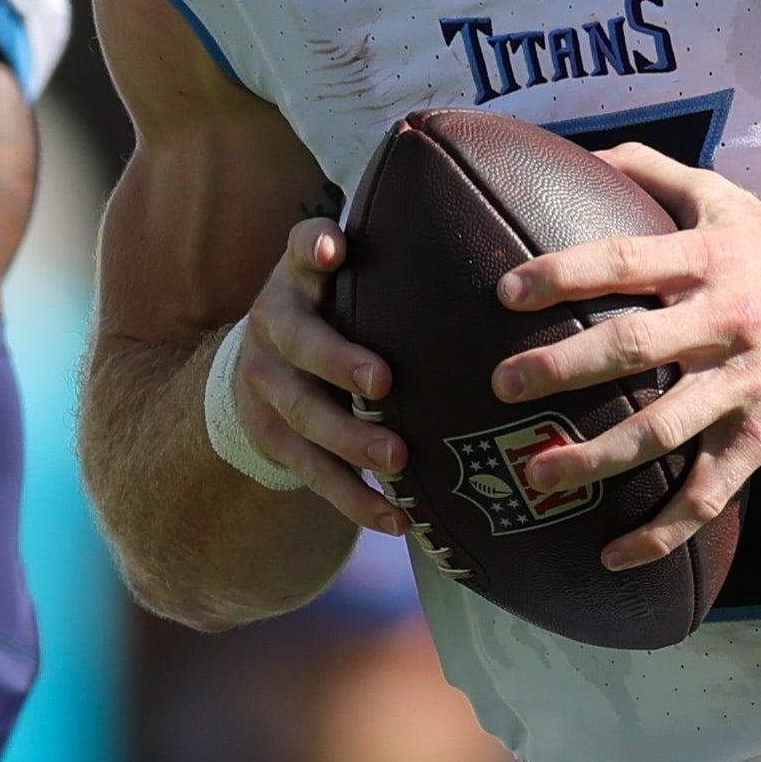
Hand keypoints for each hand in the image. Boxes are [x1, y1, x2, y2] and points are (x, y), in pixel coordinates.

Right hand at [225, 217, 413, 536]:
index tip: (336, 250)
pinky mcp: (273, 438)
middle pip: (299, 343)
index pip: (299, 247)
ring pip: (303, 416)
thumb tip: (505, 241)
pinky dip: (355, 500)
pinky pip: (312, 473)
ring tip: (397, 459)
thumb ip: (395, 258)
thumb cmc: (334, 313)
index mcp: (298, 278)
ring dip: (350, 440)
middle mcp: (273, 325)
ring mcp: (266, 385)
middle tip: (383, 382)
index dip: (313, 247)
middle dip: (339, 361)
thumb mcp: (346, 278)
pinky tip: (397, 521)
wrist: (255, 370)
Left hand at [491, 142, 760, 568]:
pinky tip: (614, 555)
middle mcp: (724, 320)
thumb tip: (581, 152)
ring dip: (598, 458)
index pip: (625, 260)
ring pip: (664, 428)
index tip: (507, 292)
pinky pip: (710, 491)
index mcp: (708, 259)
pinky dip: (664, 529)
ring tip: (539, 477)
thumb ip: (654, 172)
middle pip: (634, 345)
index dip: (565, 273)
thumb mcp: (726, 199)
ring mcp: (745, 383)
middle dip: (562, 368)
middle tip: (501, 387)